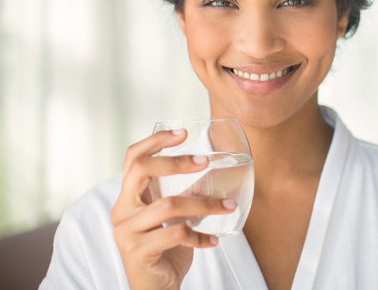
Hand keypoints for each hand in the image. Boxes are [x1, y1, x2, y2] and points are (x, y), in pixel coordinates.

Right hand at [111, 130, 237, 289]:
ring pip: (169, 205)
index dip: (155, 141)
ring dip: (204, 204)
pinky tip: (213, 241)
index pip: (133, 158)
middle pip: (141, 171)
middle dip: (176, 162)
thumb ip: (182, 194)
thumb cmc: (164, 249)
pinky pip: (176, 234)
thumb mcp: (172, 218)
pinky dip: (200, 236)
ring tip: (227, 206)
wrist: (155, 289)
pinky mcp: (138, 251)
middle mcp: (122, 210)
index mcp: (129, 197)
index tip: (183, 132)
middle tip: (204, 161)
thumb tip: (211, 170)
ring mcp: (127, 231)